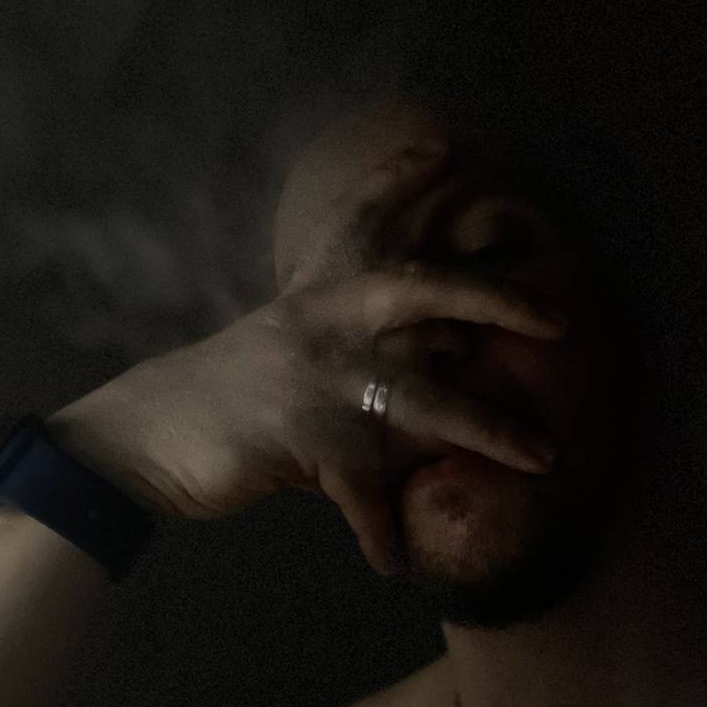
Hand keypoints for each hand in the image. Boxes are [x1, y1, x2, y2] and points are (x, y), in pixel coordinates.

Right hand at [46, 151, 568, 572]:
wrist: (148, 434)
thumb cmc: (226, 389)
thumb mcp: (286, 339)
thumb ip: (354, 333)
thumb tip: (443, 346)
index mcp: (318, 291)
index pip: (364, 219)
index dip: (400, 179)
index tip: (443, 143)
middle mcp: (326, 321)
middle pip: (422, 288)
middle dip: (495, 295)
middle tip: (558, 317)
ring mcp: (319, 381)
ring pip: (423, 400)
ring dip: (489, 430)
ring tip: (545, 458)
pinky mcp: (306, 443)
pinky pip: (363, 498)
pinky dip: (383, 534)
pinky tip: (399, 563)